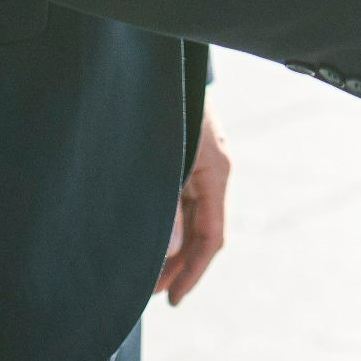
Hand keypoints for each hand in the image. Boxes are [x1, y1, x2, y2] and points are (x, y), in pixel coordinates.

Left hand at [157, 110, 228, 302]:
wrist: (164, 60)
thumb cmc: (161, 105)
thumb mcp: (166, 161)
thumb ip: (165, 207)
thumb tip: (169, 251)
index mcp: (216, 172)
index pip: (211, 237)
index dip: (192, 272)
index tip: (171, 300)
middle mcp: (213, 171)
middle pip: (200, 231)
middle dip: (177, 266)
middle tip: (148, 293)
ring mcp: (200, 163)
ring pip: (189, 217)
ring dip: (169, 246)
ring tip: (143, 271)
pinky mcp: (186, 155)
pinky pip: (180, 199)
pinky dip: (166, 222)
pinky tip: (148, 234)